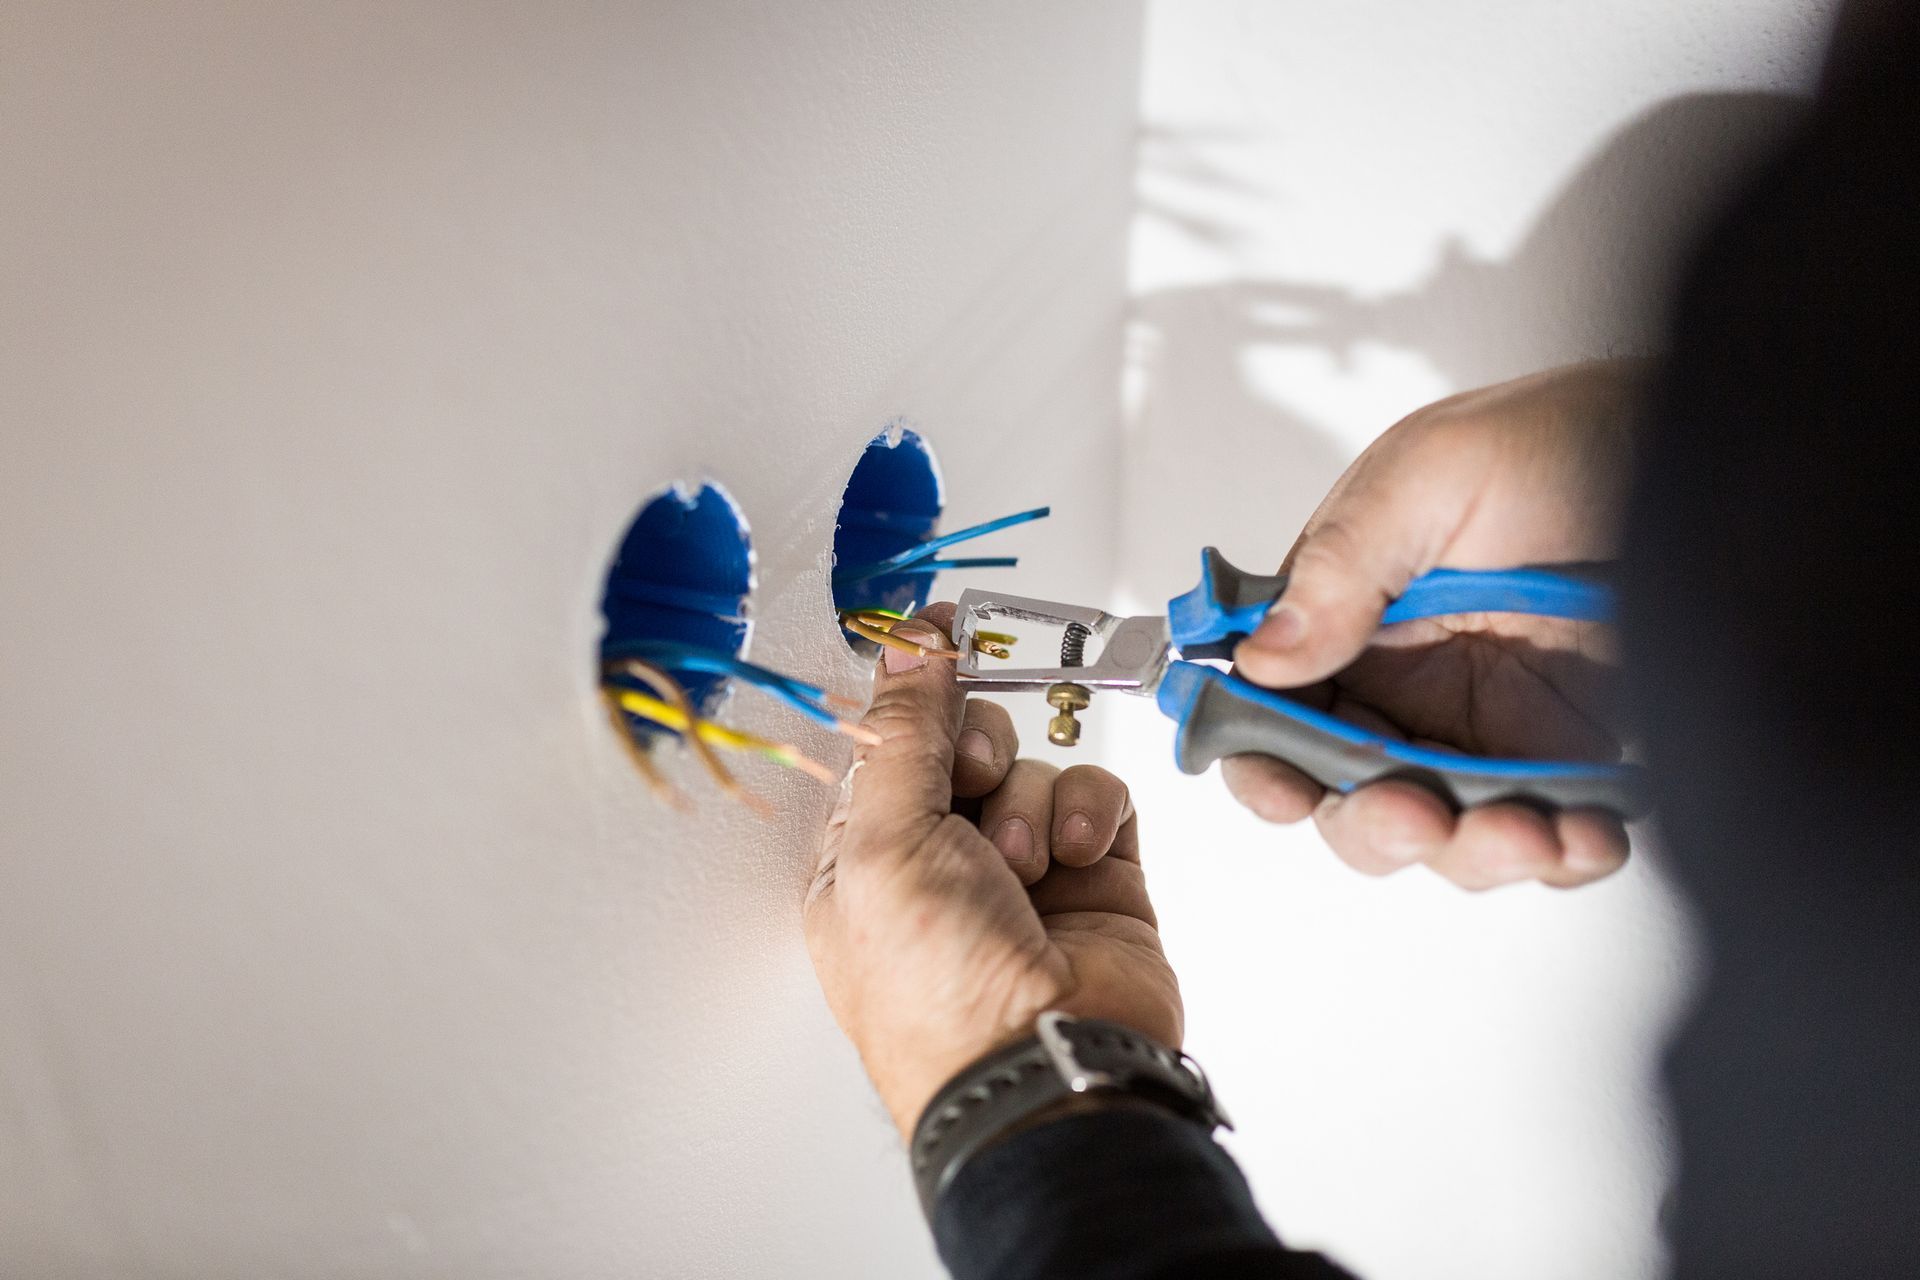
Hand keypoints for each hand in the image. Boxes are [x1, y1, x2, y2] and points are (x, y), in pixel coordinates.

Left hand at [805, 606, 1179, 1137]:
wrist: (1045, 1068)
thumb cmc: (938, 987)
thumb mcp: (888, 840)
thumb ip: (904, 728)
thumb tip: (907, 637)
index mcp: (865, 856)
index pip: (886, 741)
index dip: (912, 689)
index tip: (940, 632)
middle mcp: (942, 858)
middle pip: (965, 740)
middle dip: (977, 749)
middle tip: (974, 781)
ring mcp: (1025, 868)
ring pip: (1036, 764)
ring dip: (1033, 800)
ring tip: (1028, 863)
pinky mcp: (1098, 876)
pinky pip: (1099, 793)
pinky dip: (1092, 811)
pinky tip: (1079, 857)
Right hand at [1227, 360, 1643, 889]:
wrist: (1700, 438)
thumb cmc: (1558, 435)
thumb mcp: (1428, 475)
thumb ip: (1341, 566)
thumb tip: (1263, 654)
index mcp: (1344, 618)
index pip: (1271, 714)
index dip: (1264, 764)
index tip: (1290, 791)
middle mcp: (1403, 684)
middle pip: (1348, 798)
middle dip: (1376, 827)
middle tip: (1420, 815)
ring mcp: (1486, 726)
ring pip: (1446, 837)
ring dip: (1476, 854)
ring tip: (1530, 830)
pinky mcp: (1568, 753)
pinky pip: (1549, 832)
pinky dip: (1564, 854)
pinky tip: (1587, 834)